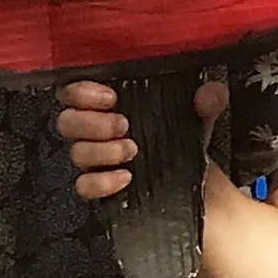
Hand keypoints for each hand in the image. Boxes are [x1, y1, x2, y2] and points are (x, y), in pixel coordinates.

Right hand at [55, 78, 226, 199]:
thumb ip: (209, 99)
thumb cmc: (186, 138)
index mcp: (112, 103)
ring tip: (132, 150)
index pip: (74, 91)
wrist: (197, 181)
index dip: (82, 92)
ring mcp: (96, 159)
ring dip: (102, 151)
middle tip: (123, 125)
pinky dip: (102, 182)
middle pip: (67, 121)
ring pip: (76, 152)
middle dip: (92, 123)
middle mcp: (97, 129)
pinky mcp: (100, 186)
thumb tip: (209, 94)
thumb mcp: (200, 114)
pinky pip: (84, 186)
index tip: (111, 96)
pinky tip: (125, 177)